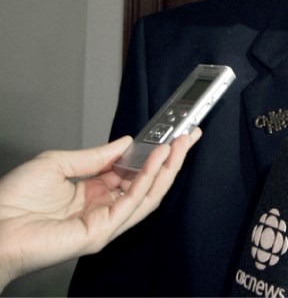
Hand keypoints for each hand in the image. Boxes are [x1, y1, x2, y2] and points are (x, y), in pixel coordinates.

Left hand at [0, 129, 200, 290]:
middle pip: (147, 184)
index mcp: (90, 195)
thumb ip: (95, 156)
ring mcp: (104, 223)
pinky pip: (133, 202)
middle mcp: (101, 210)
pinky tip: (158, 159)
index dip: (151, 155)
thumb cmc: (10, 203)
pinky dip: (149, 179)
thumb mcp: (57, 163)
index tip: (168, 137)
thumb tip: (126, 143)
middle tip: (188, 137)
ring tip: (180, 144)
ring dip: (168, 168)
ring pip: (148, 194)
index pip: (131, 174)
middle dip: (170, 160)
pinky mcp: (102, 232)